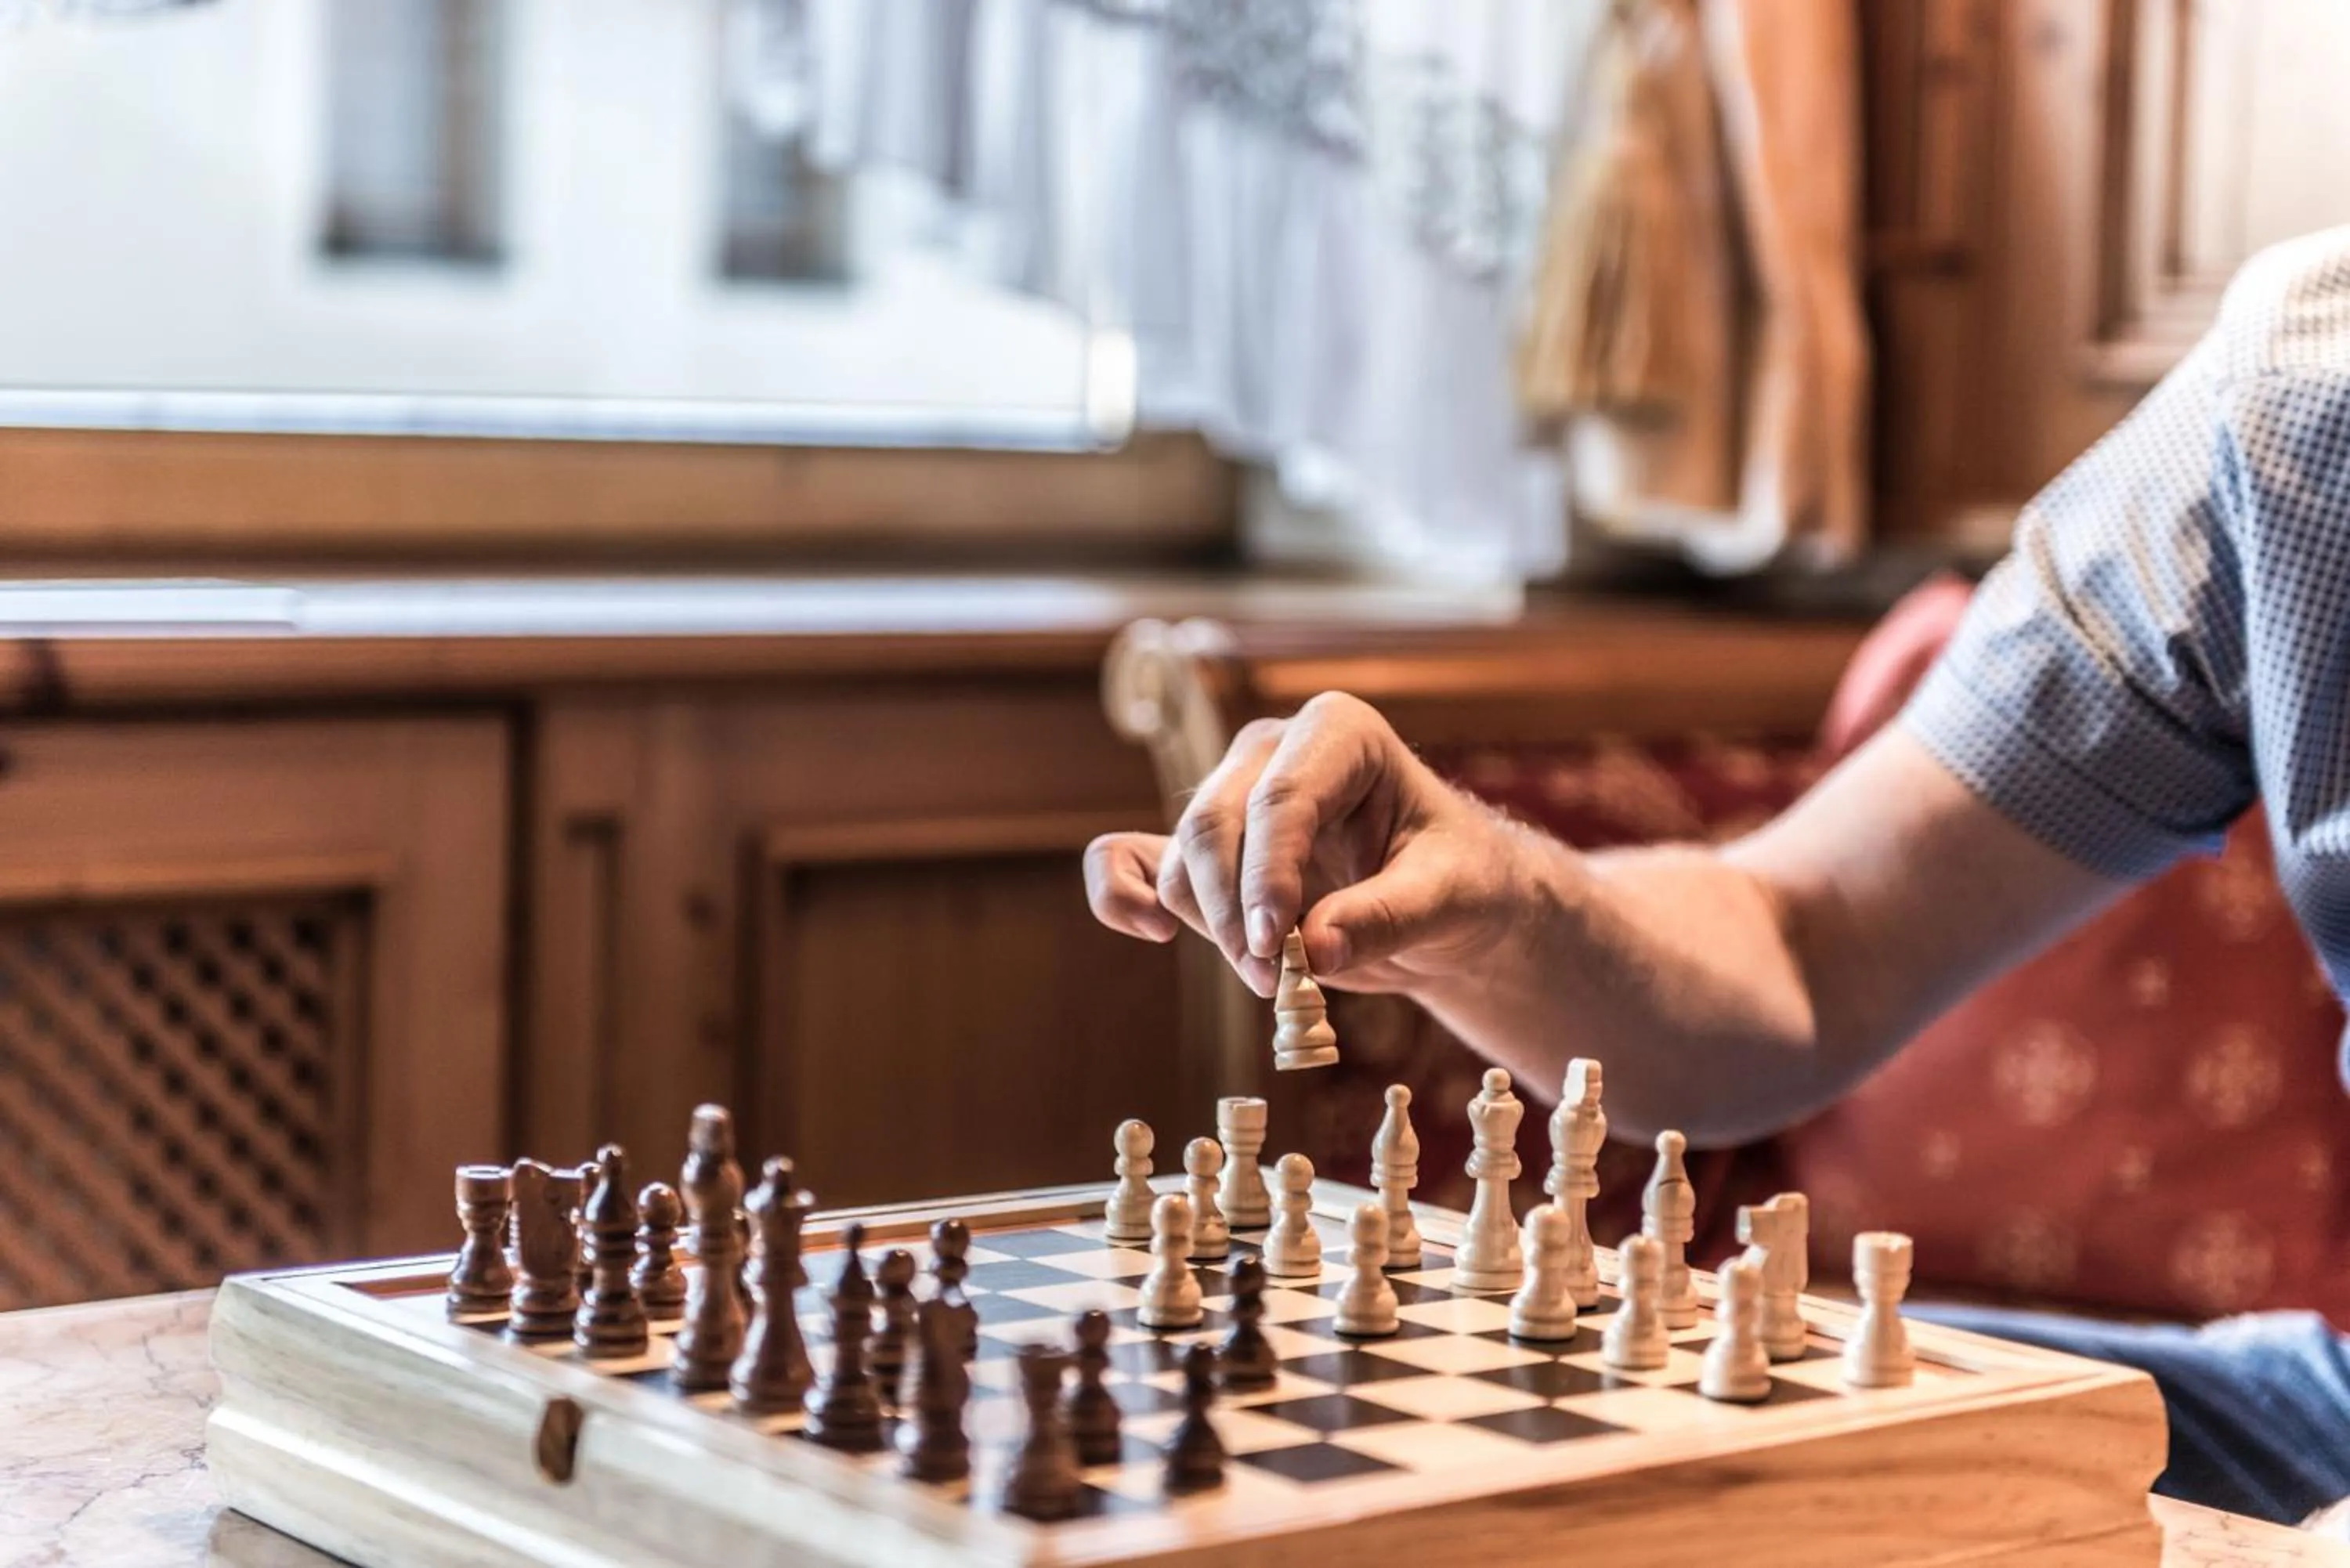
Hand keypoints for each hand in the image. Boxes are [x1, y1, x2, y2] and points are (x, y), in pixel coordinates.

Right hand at [1083, 693, 1541, 998]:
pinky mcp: (1204, 848)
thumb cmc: (1457, 880)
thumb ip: (1388, 917)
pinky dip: (1120, 894)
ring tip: (1275, 979)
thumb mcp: (1450, 898)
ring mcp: (1229, 794)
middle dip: (1234, 913)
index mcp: (1339, 733)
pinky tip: (1150, 934)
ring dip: (1211, 929)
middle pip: (1214, 827)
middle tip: (1279, 982)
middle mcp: (1272, 750)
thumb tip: (1317, 950)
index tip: (1278, 946)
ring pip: (1182, 860)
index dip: (1268, 876)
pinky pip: (1128, 858)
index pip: (1281, 798)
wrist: (1444, 902)